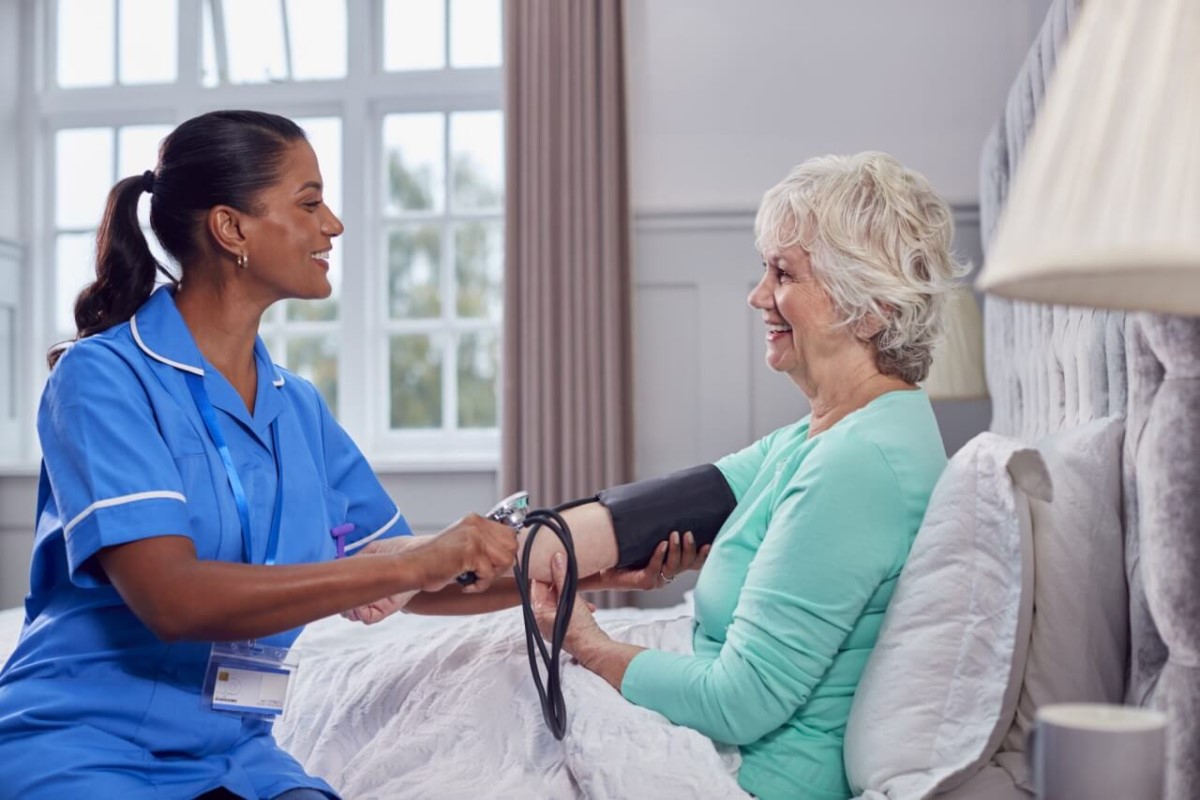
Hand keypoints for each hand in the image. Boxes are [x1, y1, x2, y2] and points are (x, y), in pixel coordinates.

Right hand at [340, 537, 427, 623]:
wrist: (422, 554)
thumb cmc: (402, 549)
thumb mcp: (373, 550)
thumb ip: (356, 560)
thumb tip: (340, 568)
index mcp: (368, 580)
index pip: (348, 593)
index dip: (339, 592)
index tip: (334, 586)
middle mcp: (373, 593)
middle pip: (348, 607)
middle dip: (341, 602)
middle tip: (341, 594)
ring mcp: (381, 602)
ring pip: (356, 615)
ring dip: (348, 608)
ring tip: (349, 597)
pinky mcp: (390, 607)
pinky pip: (369, 618)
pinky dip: (359, 613)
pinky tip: (358, 603)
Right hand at [408, 513, 518, 593]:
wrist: (413, 568)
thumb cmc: (435, 562)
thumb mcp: (463, 545)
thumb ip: (484, 544)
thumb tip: (510, 555)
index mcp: (475, 520)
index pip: (510, 533)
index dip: (506, 553)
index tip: (493, 565)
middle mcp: (476, 524)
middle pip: (512, 546)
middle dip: (501, 565)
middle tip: (483, 574)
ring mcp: (473, 536)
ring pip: (505, 560)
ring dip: (491, 576)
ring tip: (473, 579)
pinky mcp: (470, 551)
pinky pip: (489, 574)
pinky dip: (479, 585)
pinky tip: (465, 583)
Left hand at [531, 553, 607, 654]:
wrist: (593, 649)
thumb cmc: (579, 629)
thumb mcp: (570, 599)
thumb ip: (561, 578)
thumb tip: (556, 559)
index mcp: (538, 613)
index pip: (536, 586)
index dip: (545, 573)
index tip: (553, 561)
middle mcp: (542, 620)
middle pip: (547, 593)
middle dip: (559, 582)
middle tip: (568, 572)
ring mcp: (553, 624)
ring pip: (558, 601)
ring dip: (570, 593)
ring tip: (580, 591)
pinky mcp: (564, 626)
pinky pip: (566, 609)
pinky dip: (575, 604)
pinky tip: (587, 605)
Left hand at [592, 530, 709, 591]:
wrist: (601, 562)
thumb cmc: (624, 549)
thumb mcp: (645, 537)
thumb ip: (657, 527)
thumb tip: (666, 499)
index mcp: (670, 565)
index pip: (693, 563)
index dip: (703, 556)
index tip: (709, 544)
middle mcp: (666, 574)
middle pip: (687, 564)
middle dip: (689, 549)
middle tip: (687, 533)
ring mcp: (656, 580)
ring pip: (673, 567)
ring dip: (676, 550)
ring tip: (674, 534)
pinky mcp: (644, 582)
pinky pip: (655, 568)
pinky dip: (659, 555)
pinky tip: (661, 544)